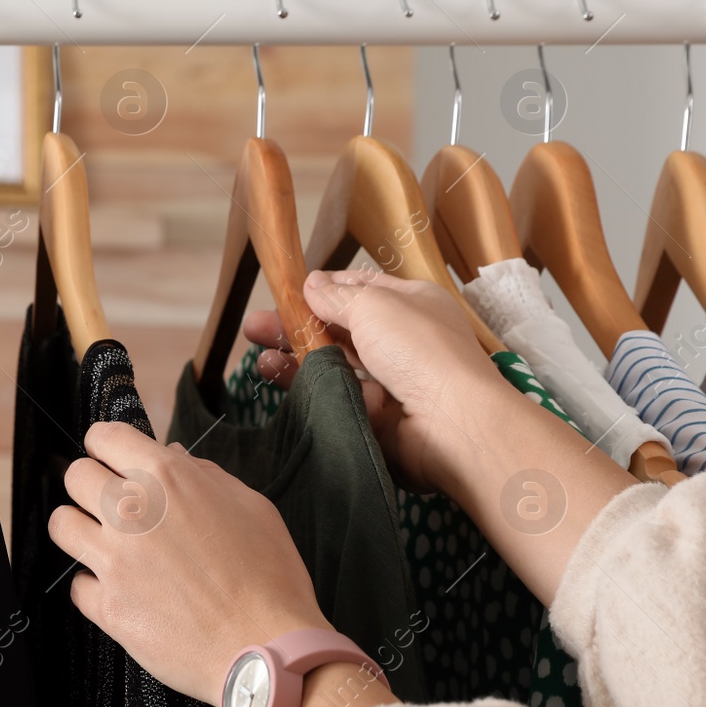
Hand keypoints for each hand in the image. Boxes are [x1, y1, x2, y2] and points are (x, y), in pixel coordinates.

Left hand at [48, 421, 330, 705]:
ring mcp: (114, 560)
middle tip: (110, 501)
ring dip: (80, 528)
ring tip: (103, 541)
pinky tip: (119, 589)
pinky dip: (93, 586)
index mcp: (166, 479)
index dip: (105, 445)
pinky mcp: (107, 606)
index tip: (110, 456)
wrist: (268, 649)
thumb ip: (204, 474)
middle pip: (75, 476)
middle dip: (91, 483)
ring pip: (62, 525)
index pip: (105, 437)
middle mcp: (131, 513)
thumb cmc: (270, 578)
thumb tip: (172, 455)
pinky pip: (77, 585)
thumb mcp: (252, 506)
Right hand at [249, 269, 633, 605]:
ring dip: (292, 351)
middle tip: (256, 323)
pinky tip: (271, 371)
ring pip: (330, 360)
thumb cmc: (419, 350)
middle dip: (296, 321)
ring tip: (254, 345)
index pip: (362, 289)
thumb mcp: (373, 305)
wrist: (451, 424)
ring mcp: (385, 379)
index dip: (325, 287)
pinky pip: (329, 392)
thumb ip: (335, 295)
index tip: (289, 289)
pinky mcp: (370, 413)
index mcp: (410, 304)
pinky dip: (300, 381)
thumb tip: (311, 282)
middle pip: (339, 326)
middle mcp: (399, 339)